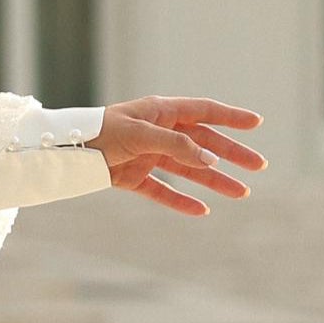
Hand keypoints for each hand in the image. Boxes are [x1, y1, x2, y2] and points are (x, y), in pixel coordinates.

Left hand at [96, 98, 265, 216]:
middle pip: (204, 143)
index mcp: (161, 112)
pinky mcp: (133, 178)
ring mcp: (147, 156)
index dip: (231, 117)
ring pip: (188, 169)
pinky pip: (162, 191)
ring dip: (215, 180)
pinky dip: (181, 201)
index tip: (257, 124)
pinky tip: (202, 211)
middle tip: (259, 166)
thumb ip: (176, 145)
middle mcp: (158, 132)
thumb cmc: (100, 132)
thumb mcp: (140, 134)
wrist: (64, 151)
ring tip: (241, 193)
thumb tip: (210, 158)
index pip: (204, 111)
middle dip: (232, 154)